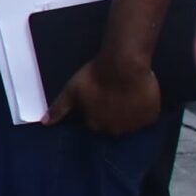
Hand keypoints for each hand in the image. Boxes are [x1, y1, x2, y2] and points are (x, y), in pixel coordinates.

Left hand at [44, 54, 163, 135]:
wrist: (124, 64)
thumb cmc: (95, 76)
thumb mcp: (72, 91)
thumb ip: (59, 108)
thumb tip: (44, 123)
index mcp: (96, 126)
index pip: (94, 123)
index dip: (96, 110)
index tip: (98, 98)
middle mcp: (115, 131)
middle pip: (113, 125)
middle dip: (112, 114)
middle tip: (113, 96)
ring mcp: (135, 126)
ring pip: (130, 123)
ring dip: (128, 113)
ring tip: (126, 95)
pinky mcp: (151, 117)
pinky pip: (146, 118)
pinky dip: (143, 110)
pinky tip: (138, 97)